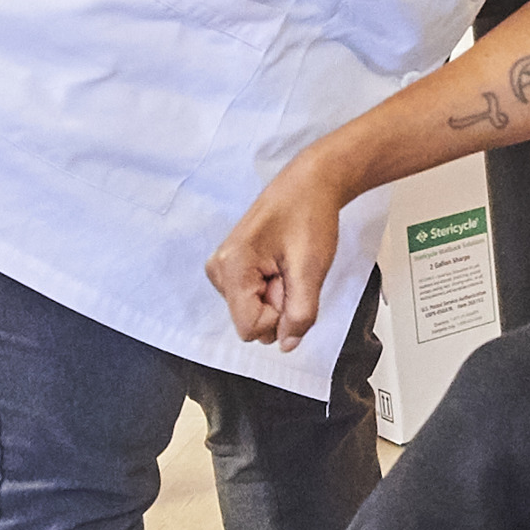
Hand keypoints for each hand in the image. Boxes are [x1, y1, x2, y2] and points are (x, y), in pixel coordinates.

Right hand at [208, 156, 346, 350]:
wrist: (308, 184)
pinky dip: (272, 287)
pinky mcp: (231, 267)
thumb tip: (287, 344)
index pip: (250, 329)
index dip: (279, 316)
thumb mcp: (311, 270)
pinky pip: (253, 297)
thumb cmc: (308, 216)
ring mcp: (222, 268)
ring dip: (277, 296)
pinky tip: (280, 262)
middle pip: (251, 321)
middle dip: (278, 305)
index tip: (291, 282)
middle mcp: (218, 270)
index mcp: (230, 268)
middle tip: (291, 271)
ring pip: (253, 311)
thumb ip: (300, 313)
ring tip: (287, 263)